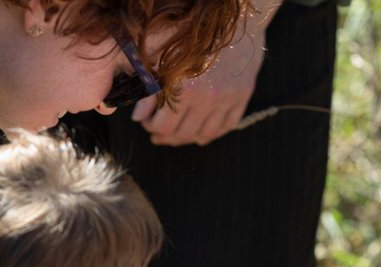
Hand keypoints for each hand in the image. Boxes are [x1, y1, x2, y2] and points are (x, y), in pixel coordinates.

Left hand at [131, 24, 265, 145]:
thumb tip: (138, 116)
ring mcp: (228, 98)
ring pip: (205, 134)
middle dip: (166, 135)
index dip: (151, 126)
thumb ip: (149, 87)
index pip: (164, 126)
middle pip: (183, 134)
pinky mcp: (243, 95)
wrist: (232, 15)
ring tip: (176, 134)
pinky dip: (211, 133)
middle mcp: (208, 98)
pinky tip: (199, 133)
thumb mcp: (161, 53)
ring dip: (187, 138)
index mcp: (186, 88)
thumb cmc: (191, 30)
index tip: (147, 121)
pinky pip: (226, 126)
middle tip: (157, 132)